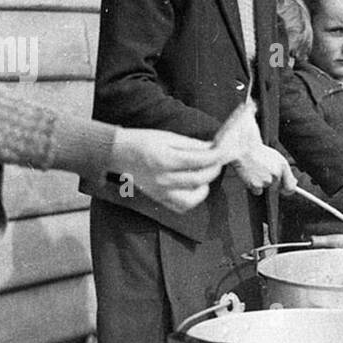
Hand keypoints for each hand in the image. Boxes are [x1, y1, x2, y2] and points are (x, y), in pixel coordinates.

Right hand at [110, 128, 226, 212]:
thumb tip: (211, 147)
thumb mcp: (167, 136)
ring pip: (192, 198)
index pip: (199, 161)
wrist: (119, 153)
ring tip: (205, 174)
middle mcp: (163, 179)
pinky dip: (193, 199)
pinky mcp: (160, 198)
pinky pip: (182, 206)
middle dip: (214, 169)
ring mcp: (161, 192)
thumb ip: (191, 144)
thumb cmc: (141, 142)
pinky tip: (195, 187)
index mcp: (164, 160)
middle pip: (198, 179)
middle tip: (218, 161)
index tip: (223, 150)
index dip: (215, 156)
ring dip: (205, 186)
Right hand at [232, 143, 295, 194]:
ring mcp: (267, 180)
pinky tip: (250, 175)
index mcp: (283, 166)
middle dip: (271, 183)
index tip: (284, 191)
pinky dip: (253, 186)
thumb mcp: (275, 158)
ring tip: (255, 170)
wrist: (243, 148)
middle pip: (276, 188)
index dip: (288, 191)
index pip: (290, 186)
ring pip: (266, 188)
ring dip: (261, 183)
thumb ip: (284, 171)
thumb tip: (294, 183)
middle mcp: (276, 174)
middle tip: (262, 172)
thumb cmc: (258, 152)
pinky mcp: (256, 185)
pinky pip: (257, 191)